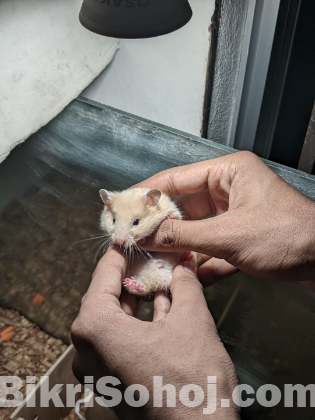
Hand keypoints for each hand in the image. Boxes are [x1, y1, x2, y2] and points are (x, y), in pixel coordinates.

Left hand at [71, 248, 238, 419]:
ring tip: (161, 277)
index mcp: (94, 327)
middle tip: (153, 256)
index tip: (133, 238)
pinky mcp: (113, 380)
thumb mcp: (192, 320)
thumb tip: (185, 263)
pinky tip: (163, 305)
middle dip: (134, 275)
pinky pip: (122, 339)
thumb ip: (184, 284)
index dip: (122, 253)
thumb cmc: (191, 382)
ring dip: (140, 298)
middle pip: (108, 296)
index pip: (104, 274)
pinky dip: (141, 321)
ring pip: (117, 319)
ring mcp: (99, 368)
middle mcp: (87, 348)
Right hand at [134, 151, 314, 284]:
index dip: (148, 191)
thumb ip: (182, 236)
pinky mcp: (241, 236)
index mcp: (228, 173)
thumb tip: (144, 236)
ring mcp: (235, 214)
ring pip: (196, 229)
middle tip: (133, 237)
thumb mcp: (228, 235)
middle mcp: (229, 189)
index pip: (177, 178)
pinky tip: (182, 274)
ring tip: (150, 258)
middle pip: (184, 206)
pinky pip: (211, 246)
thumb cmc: (285, 236)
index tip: (123, 204)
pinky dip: (199, 260)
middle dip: (160, 225)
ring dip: (178, 246)